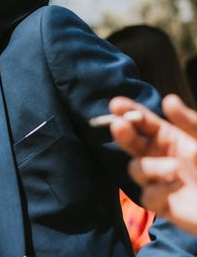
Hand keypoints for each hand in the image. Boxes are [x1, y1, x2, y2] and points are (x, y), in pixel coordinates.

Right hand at [109, 94, 196, 233]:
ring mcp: (160, 182)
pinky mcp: (164, 206)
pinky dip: (160, 190)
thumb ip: (189, 122)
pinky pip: (149, 197)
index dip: (129, 112)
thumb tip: (168, 99)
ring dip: (150, 166)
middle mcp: (160, 157)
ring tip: (173, 167)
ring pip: (136, 169)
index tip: (116, 104)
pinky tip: (178, 184)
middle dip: (123, 134)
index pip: (144, 122)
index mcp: (170, 138)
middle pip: (131, 143)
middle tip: (118, 125)